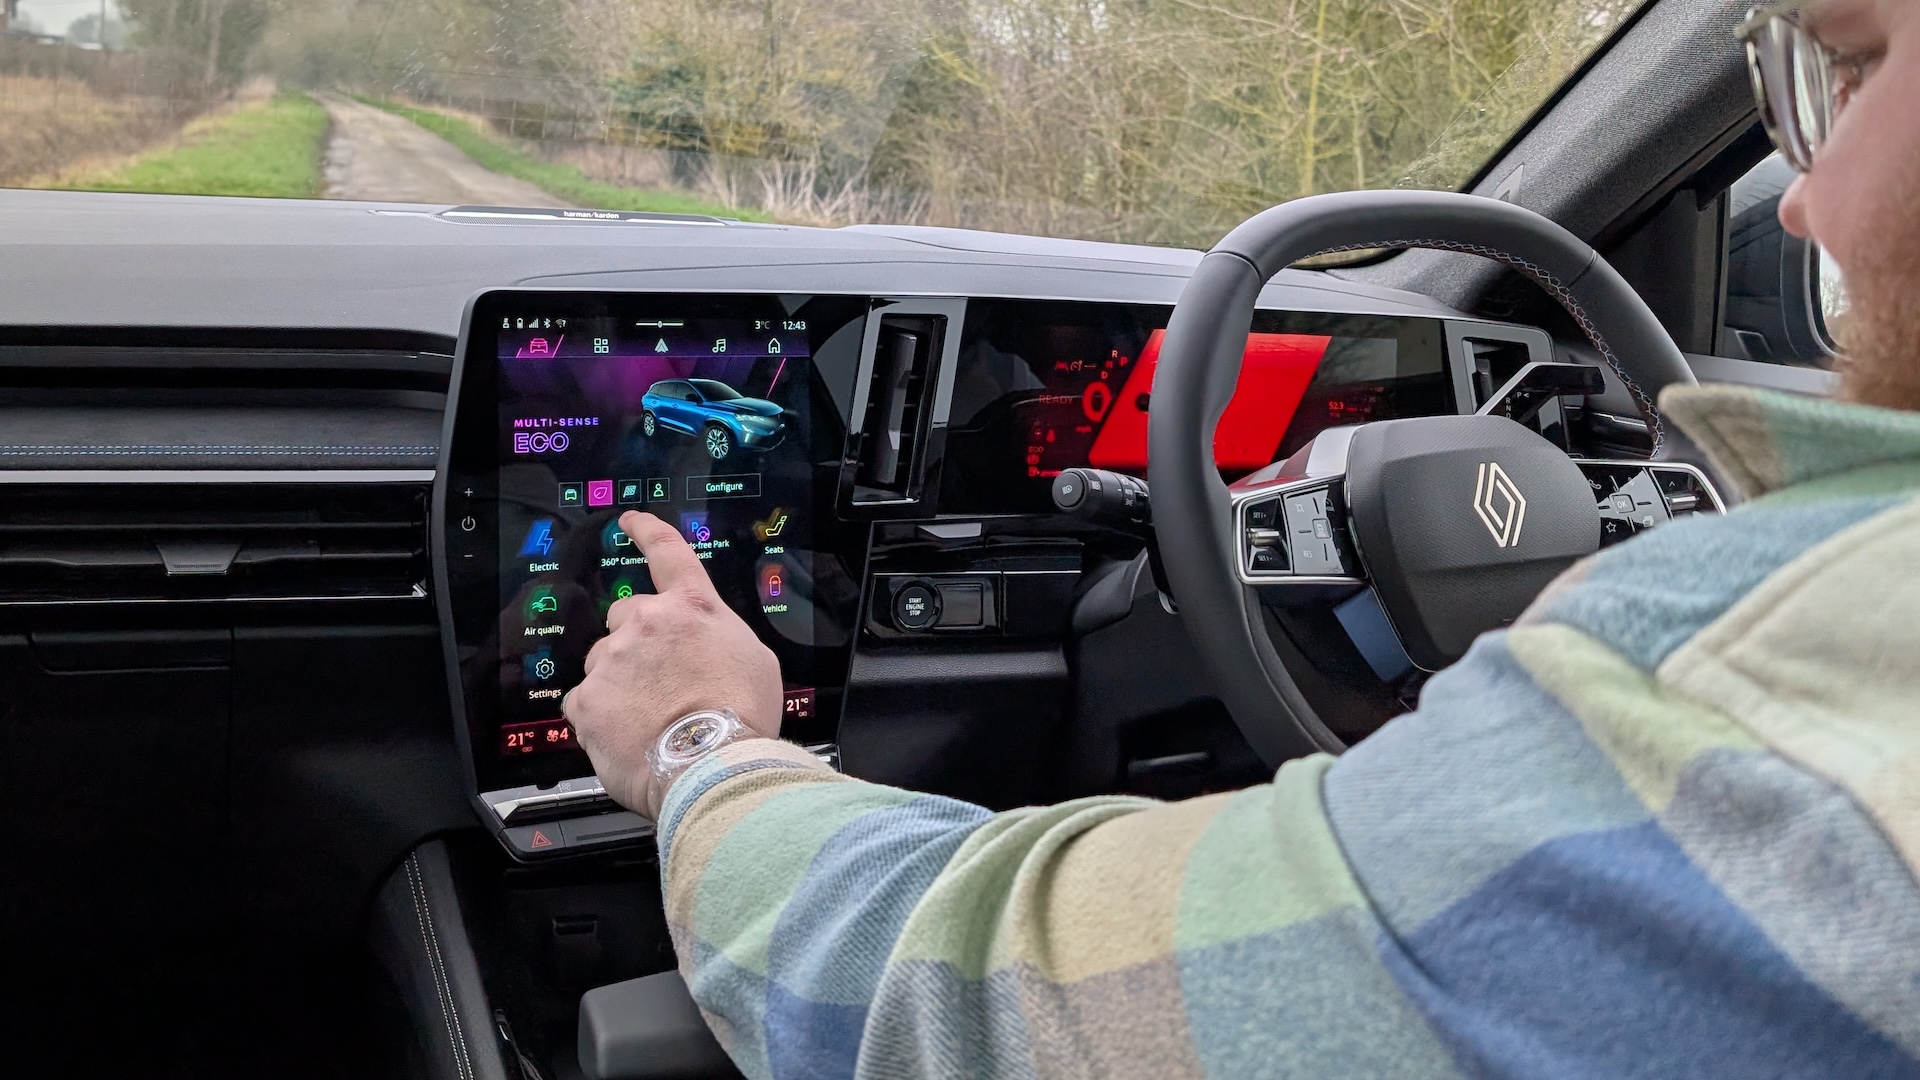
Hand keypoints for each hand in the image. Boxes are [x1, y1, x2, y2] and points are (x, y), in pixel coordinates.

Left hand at [563, 511, 782, 812]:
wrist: (712, 768)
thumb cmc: (741, 719)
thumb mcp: (755, 660)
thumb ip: (720, 638)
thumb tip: (708, 645)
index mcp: (693, 608)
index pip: (667, 552)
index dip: (646, 531)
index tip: (630, 521)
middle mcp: (647, 623)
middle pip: (626, 617)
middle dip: (637, 642)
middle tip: (660, 681)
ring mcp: (612, 659)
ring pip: (605, 662)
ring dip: (621, 683)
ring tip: (651, 718)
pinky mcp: (587, 699)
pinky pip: (586, 702)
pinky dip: (603, 717)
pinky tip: (630, 734)